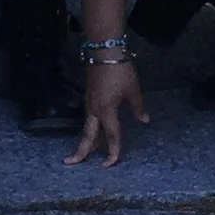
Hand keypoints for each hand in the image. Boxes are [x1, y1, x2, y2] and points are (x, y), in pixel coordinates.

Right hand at [65, 53, 145, 167]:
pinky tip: (94, 130)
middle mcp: (95, 109)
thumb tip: (144, 120)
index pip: (111, 135)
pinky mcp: (89, 95)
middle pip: (88, 135)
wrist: (103, 50)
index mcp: (107, 110)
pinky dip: (90, 128)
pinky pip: (88, 117)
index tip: (110, 164)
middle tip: (71, 162)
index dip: (113, 151)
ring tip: (84, 154)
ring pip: (87, 126)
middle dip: (80, 150)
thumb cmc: (120, 69)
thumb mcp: (133, 90)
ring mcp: (89, 102)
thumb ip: (137, 107)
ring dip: (86, 140)